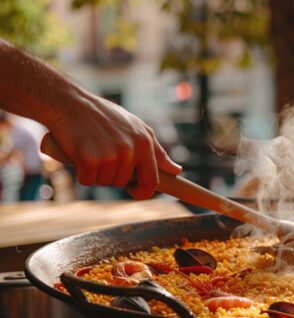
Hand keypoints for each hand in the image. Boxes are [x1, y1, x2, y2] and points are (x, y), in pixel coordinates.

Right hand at [48, 92, 181, 198]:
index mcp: (145, 143)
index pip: (152, 180)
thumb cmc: (103, 115)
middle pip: (123, 182)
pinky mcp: (90, 160)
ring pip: (105, 182)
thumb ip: (157, 151)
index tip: (134, 190)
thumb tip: (176, 170)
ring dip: (96, 173)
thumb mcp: (136, 127)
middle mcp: (131, 150)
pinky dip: (82, 173)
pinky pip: (88, 180)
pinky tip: (79, 154)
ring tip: (91, 149)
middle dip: (111, 174)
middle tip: (101, 152)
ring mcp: (111, 155)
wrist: (69, 102)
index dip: (143, 191)